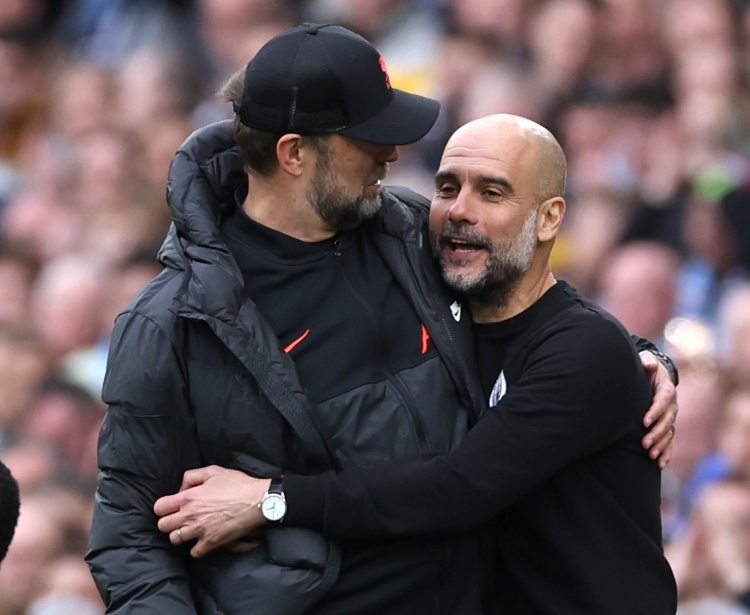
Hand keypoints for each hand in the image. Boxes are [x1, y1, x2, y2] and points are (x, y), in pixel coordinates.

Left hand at [153, 465, 270, 557]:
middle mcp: (190, 516)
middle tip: (180, 518)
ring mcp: (200, 531)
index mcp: (188, 497)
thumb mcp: (214, 471)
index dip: (164, 507)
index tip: (172, 507)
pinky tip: (202, 540)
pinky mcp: (211, 542)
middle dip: (169, 521)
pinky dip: (196, 548)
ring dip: (181, 534)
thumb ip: (192, 476)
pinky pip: (194, 552)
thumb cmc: (237, 484)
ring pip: (175, 539)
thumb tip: (181, 489)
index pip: (159, 508)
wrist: (257, 501)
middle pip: (163, 526)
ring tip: (190, 529)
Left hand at [639, 350, 677, 468]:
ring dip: (660, 445)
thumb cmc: (647, 368)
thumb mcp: (646, 361)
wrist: (656, 375)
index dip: (655, 411)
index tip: (644, 421)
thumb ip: (647, 362)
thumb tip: (650, 365)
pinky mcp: (667, 426)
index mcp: (666, 389)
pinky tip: (659, 464)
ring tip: (649, 455)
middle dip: (656, 433)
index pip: (662, 401)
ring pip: (668, 433)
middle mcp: (672, 405)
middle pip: (666, 421)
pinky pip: (669, 441)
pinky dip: (666, 453)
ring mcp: (670, 417)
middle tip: (644, 443)